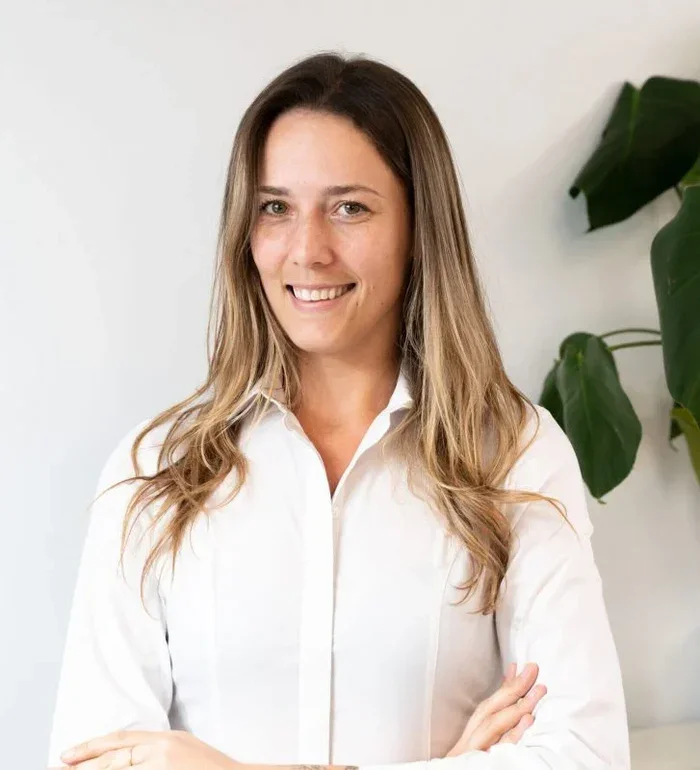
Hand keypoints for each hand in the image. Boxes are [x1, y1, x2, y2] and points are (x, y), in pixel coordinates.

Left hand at [58, 729, 239, 768]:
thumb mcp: (183, 750)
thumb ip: (156, 751)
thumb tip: (125, 760)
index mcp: (166, 740)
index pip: (120, 741)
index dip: (91, 747)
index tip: (67, 756)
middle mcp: (162, 751)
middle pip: (114, 759)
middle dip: (84, 767)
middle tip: (60, 769)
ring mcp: (163, 767)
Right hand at [445, 661, 546, 755]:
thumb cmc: (465, 765)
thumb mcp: (477, 745)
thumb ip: (492, 723)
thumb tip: (506, 693)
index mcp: (472, 734)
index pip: (491, 704)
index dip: (506, 684)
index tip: (520, 666)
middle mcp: (472, 738)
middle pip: (492, 708)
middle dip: (514, 687)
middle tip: (534, 668)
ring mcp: (476, 750)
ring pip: (496, 723)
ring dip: (518, 704)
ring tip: (538, 690)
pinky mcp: (480, 763)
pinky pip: (500, 747)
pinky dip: (514, 733)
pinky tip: (527, 720)